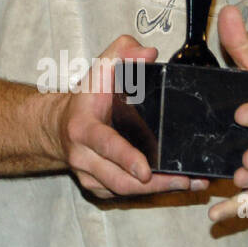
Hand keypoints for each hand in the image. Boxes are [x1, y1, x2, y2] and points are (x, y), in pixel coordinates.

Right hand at [57, 35, 208, 198]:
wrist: (58, 125)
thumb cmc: (85, 98)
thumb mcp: (99, 68)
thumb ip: (122, 51)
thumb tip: (149, 53)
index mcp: (82, 128)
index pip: (105, 145)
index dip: (125, 159)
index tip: (145, 171)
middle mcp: (82, 156)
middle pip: (119, 179)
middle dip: (154, 184)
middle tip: (185, 180)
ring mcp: (89, 176)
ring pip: (123, 191)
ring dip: (158, 191)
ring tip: (189, 183)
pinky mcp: (97, 188)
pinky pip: (124, 195)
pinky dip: (149, 193)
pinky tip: (174, 185)